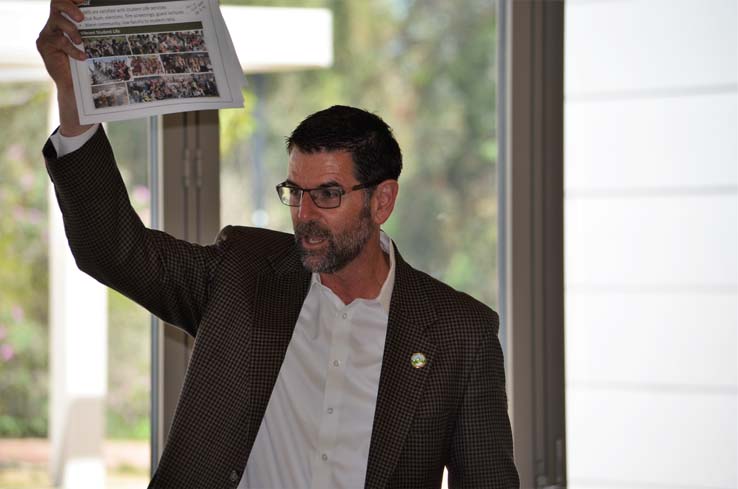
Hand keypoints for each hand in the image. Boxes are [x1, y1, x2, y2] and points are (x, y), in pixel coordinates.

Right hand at [36, 0, 91, 135]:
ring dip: (72, 29)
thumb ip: (94, 30)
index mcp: (66, 20)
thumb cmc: (86, 64)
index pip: (65, 1)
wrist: (74, 86)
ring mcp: (47, 33)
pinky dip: (72, 49)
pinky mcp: (44, 44)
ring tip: (81, 41)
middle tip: (82, 17)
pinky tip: (81, 56)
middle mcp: (55, 24)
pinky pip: (58, 40)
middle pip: (56, 3)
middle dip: (70, 7)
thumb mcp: (92, 44)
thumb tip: (112, 17)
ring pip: (57, 20)